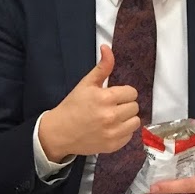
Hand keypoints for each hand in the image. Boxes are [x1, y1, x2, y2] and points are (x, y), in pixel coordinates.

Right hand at [37, 45, 140, 160]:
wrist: (59, 132)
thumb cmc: (72, 106)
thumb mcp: (85, 84)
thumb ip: (102, 67)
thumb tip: (107, 48)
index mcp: (105, 98)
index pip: (132, 92)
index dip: (123, 93)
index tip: (112, 96)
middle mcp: (111, 116)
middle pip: (134, 106)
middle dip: (124, 105)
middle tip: (111, 107)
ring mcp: (112, 133)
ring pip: (135, 121)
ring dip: (127, 119)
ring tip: (113, 118)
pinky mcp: (113, 145)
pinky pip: (130, 136)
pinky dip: (123, 132)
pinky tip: (110, 129)